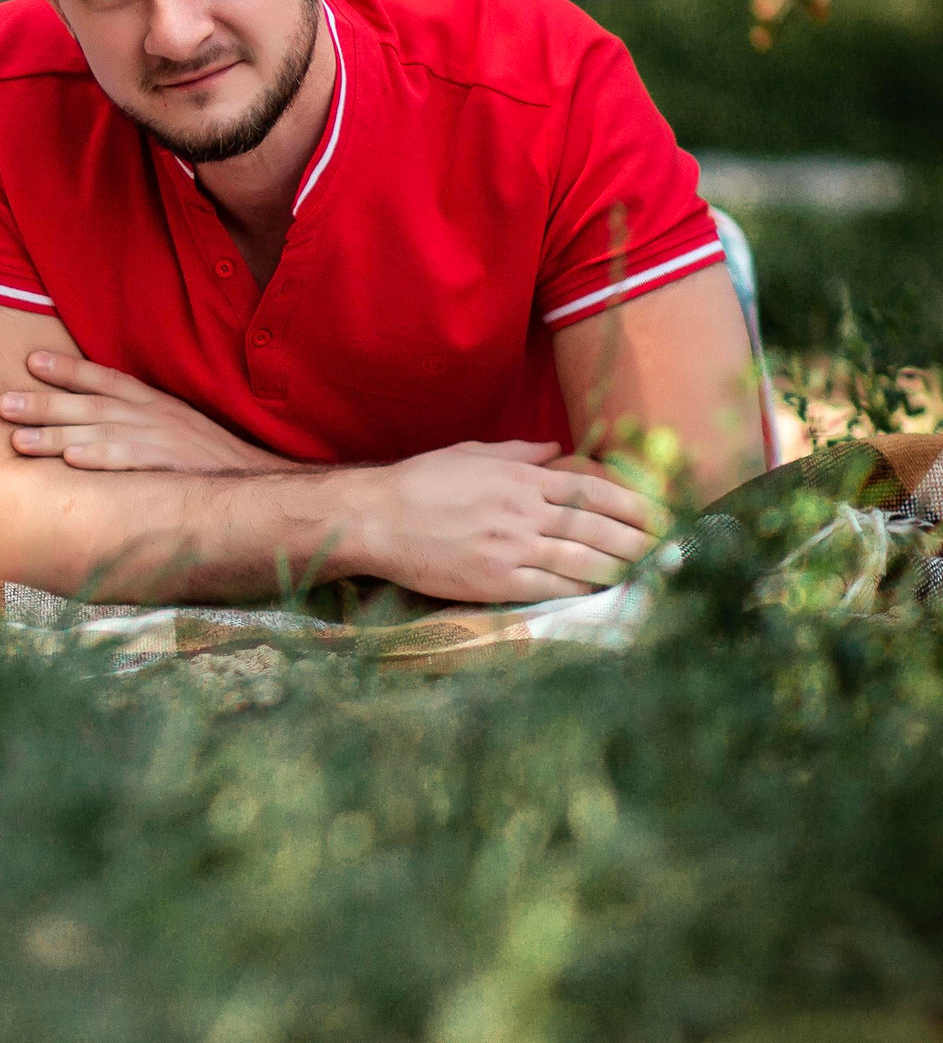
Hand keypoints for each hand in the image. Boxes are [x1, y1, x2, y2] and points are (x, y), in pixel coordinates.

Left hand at [0, 351, 283, 472]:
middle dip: (44, 404)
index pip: (106, 379)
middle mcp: (153, 416)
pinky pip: (129, 461)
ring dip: (56, 436)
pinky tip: (71, 461)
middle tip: (2, 404)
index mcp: (155, 402)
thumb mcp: (174, 426)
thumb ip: (136, 418)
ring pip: (99, 433)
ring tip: (17, 439)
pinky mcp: (170, 467)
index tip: (31, 360)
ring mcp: (161, 440)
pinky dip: (100, 459)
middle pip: (91, 406)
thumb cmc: (207, 458)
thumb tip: (93, 420)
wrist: (257, 481)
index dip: (69, 369)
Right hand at [351, 441, 660, 602]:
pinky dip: (581, 591)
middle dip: (639, 541)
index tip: (660, 515)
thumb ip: (518, 453)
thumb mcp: (470, 454)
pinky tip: (600, 593)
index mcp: (520, 479)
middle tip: (667, 552)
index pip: (593, 490)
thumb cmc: (419, 482)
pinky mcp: (494, 581)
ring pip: (583, 561)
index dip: (634, 504)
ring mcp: (510, 548)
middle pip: (598, 528)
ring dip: (620, 569)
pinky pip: (551, 588)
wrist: (374, 518)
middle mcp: (522, 512)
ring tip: (645, 575)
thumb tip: (556, 450)